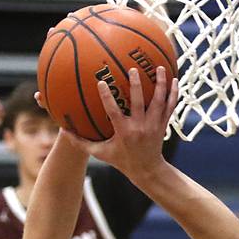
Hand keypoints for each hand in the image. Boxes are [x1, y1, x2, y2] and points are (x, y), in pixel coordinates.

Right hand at [65, 66, 177, 181]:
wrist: (147, 171)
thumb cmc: (121, 161)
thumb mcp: (100, 153)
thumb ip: (81, 142)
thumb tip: (63, 129)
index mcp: (124, 132)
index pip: (114, 111)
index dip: (107, 97)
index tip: (102, 82)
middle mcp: (140, 127)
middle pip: (139, 102)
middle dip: (137, 85)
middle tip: (133, 69)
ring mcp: (154, 125)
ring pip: (159, 102)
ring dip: (160, 84)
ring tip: (159, 68)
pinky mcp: (163, 125)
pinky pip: (170, 107)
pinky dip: (173, 94)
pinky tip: (176, 81)